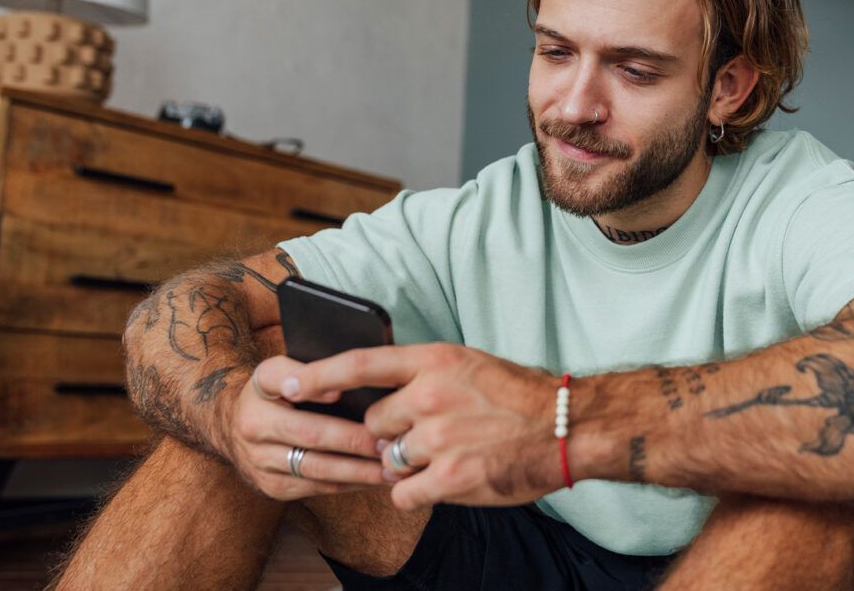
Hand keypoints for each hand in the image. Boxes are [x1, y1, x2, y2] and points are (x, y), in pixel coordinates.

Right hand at [227, 355, 386, 499]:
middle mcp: (255, 440)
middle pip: (315, 448)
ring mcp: (262, 468)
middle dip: (358, 449)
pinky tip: (374, 479)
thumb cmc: (270, 391)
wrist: (230, 424)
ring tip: (392, 469)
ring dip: (359, 474)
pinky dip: (348, 485)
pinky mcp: (272, 489)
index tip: (368, 417)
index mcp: (258, 407)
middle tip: (394, 448)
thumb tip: (335, 391)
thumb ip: (301, 371)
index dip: (337, 420)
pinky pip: (316, 489)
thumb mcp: (274, 370)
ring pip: (318, 474)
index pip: (302, 416)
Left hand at [278, 343, 562, 510]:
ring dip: (408, 465)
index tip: (288, 384)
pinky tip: (446, 480)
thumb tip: (382, 396)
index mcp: (435, 361)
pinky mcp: (450, 476)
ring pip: (389, 460)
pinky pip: (404, 493)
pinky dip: (418, 493)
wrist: (565, 428)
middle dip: (390, 435)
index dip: (319, 375)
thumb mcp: (470, 366)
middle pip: (374, 423)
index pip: (361, 364)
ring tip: (447, 456)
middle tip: (426, 436)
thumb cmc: (519, 397)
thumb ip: (424, 376)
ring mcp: (439, 438)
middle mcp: (431, 395)